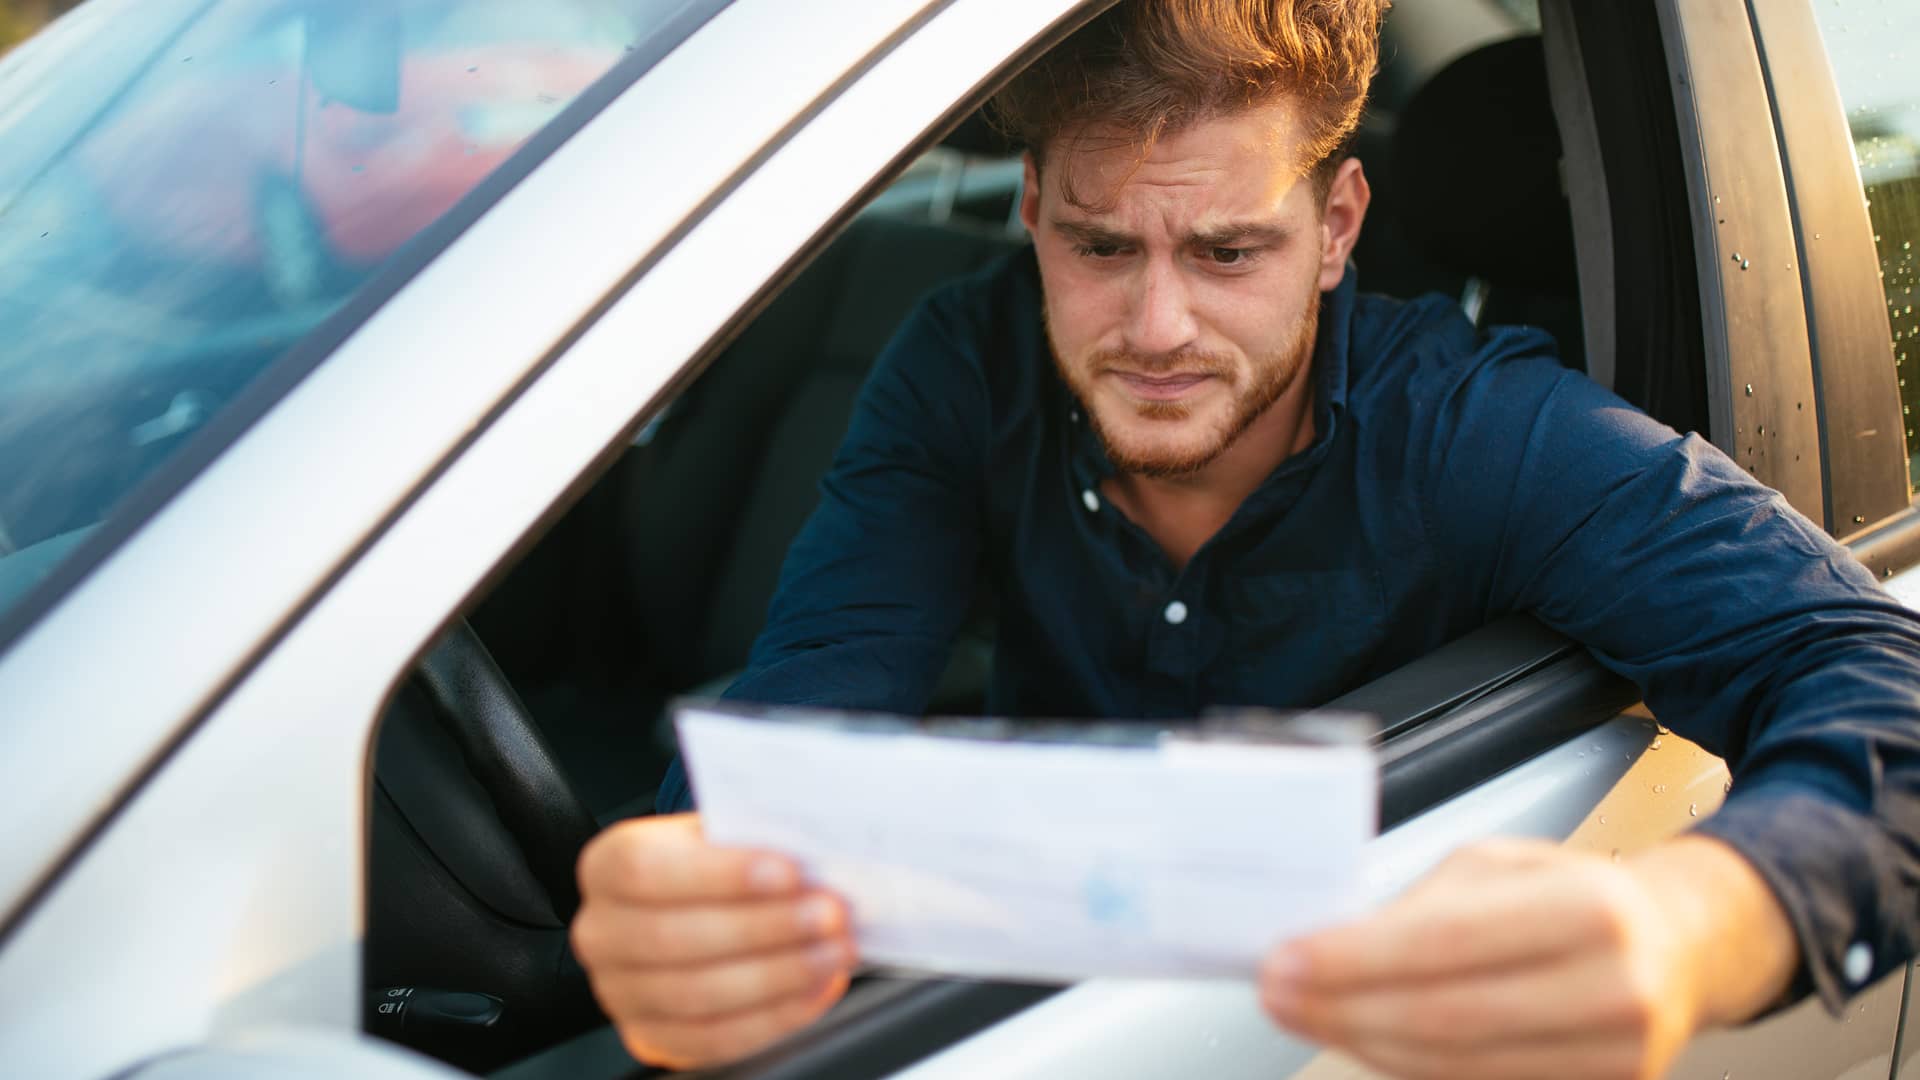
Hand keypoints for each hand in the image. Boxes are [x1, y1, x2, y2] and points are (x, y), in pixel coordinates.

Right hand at [572, 813, 857, 1069]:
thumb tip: (817, 855)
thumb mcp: (721, 834)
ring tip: (833, 950)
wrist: (693, 910)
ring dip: (779, 974)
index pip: (646, 870)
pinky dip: (775, 1015)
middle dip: (764, 928)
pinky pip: (715, 1038)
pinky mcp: (653, 1037)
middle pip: (675, 938)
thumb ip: (753, 839)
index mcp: (608, 867)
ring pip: (697, 995)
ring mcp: (621, 992)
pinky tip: (816, 987)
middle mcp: (602, 932)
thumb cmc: (713, 865)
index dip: (720, 874)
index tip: (789, 871)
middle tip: (830, 914)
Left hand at [1256, 837, 1796, 1079]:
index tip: (1284, 960)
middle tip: (1276, 994)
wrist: (1679, 950)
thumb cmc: (1577, 896)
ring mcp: (1613, 1058)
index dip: (1352, 959)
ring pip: (1454, 1065)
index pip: (1443, 942)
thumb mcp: (1502, 865)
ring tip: (1306, 1016)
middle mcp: (1612, 989)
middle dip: (1341, 1009)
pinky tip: (1363, 1039)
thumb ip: (1422, 905)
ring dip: (1363, 1044)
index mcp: (1588, 908)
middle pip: (1442, 1017)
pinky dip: (1407, 1066)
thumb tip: (1328, 942)